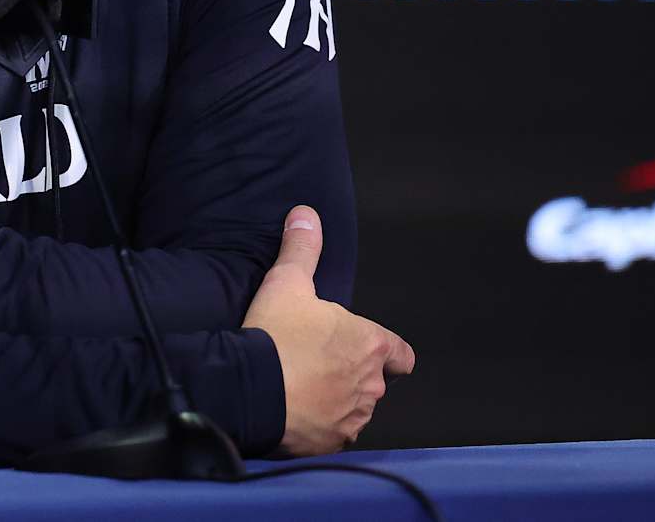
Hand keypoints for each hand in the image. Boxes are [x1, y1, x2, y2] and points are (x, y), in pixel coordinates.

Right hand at [242, 205, 415, 456]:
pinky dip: (321, 423)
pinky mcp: (333, 442)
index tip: (367, 348)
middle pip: (374, 378)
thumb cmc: (277, 334)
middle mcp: (372, 383)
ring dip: (338, 399)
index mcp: (370, 344)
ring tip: (303, 386)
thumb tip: (306, 213)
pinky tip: (296, 411)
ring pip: (356, 407)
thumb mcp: (286, 282)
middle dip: (352, 371)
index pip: (401, 353)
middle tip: (316, 360)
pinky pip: (335, 432)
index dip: (389, 351)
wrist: (252, 389)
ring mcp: (354, 416)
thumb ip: (301, 249)